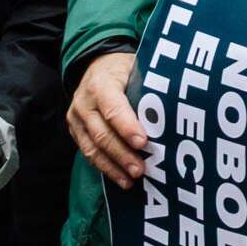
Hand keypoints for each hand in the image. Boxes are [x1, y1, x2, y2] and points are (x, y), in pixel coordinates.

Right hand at [69, 51, 148, 187]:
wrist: (96, 65)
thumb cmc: (124, 68)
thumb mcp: (136, 68)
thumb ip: (146, 88)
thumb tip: (171, 112)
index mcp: (101, 85)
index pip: (113, 109)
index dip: (127, 127)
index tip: (143, 143)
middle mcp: (84, 103)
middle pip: (102, 134)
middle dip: (121, 154)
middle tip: (140, 169)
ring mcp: (76, 119)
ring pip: (91, 148)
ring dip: (112, 167)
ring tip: (130, 180)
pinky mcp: (74, 131)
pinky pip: (87, 152)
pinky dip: (104, 167)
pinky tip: (119, 177)